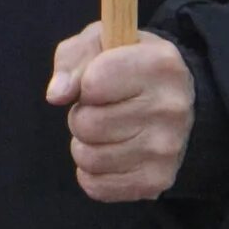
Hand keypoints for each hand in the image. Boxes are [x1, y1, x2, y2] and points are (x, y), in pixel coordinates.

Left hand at [47, 25, 196, 202]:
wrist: (171, 97)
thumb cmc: (124, 64)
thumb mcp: (97, 43)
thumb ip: (72, 60)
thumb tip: (56, 95)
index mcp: (160, 64)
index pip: (92, 84)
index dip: (84, 84)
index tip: (98, 81)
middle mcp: (171, 108)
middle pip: (87, 124)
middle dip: (81, 115)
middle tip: (102, 108)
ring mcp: (167, 148)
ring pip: (88, 157)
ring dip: (85, 144)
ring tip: (107, 129)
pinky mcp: (158, 180)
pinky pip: (96, 186)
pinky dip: (91, 172)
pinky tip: (110, 152)